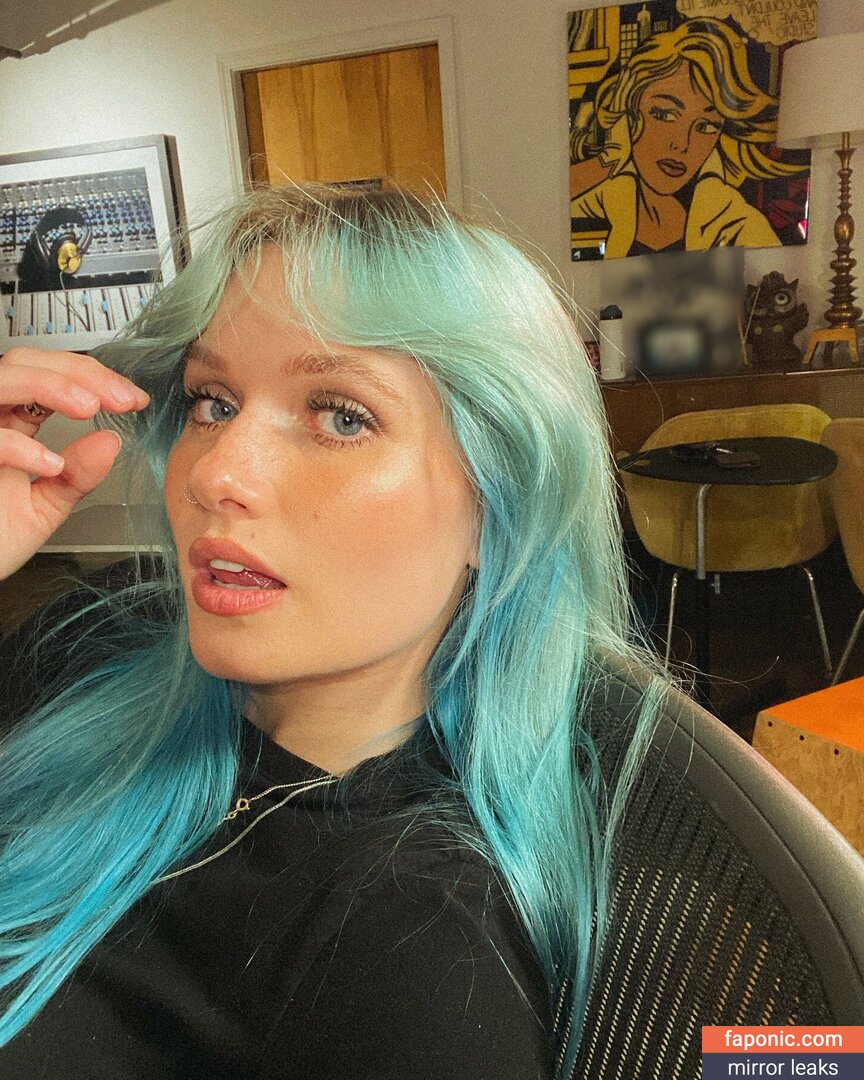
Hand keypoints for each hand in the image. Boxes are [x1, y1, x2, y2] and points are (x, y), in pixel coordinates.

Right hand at [0, 346, 149, 579]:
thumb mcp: (43, 508)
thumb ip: (77, 477)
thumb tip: (110, 442)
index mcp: (9, 425)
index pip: (51, 378)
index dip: (94, 380)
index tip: (133, 399)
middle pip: (27, 362)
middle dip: (82, 374)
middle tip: (123, 399)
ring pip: (4, 376)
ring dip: (53, 385)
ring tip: (90, 407)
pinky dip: (21, 446)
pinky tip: (51, 464)